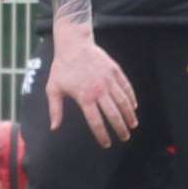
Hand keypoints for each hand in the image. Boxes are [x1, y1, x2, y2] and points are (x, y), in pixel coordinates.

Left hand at [45, 23, 136, 147]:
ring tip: (133, 125)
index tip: (107, 144)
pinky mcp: (115, 71)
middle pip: (113, 115)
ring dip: (129, 115)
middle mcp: (99, 90)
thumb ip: (55, 109)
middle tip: (125, 138)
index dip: (102, 135)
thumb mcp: (53, 89)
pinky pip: (126, 87)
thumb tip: (54, 128)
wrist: (73, 44)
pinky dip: (131, 98)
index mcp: (84, 97)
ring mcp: (108, 80)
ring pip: (123, 102)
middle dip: (120, 129)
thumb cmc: (62, 68)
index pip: (96, 122)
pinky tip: (133, 107)